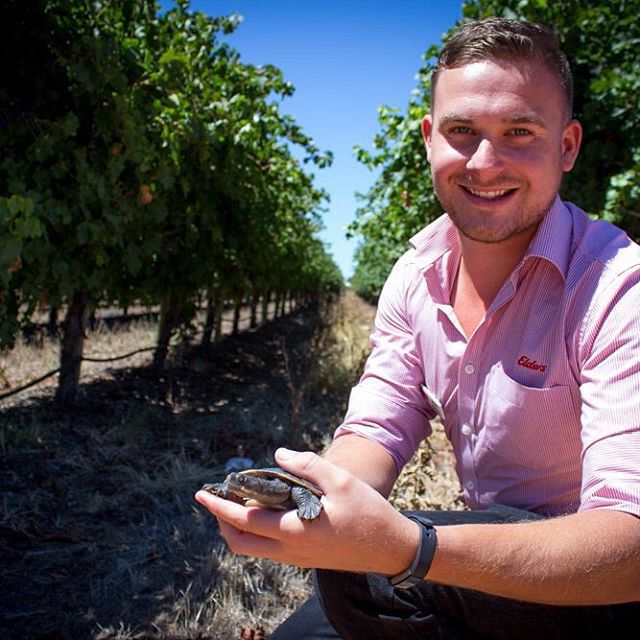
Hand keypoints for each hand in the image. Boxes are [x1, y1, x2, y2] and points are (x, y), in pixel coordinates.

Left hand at [195, 448, 419, 574]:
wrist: (391, 547)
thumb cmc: (368, 512)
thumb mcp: (340, 480)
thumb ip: (307, 465)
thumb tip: (278, 455)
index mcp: (294, 531)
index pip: (244, 521)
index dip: (220, 507)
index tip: (202, 494)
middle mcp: (291, 550)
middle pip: (240, 544)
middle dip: (223, 521)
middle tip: (219, 498)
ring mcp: (298, 558)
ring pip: (254, 549)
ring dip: (240, 527)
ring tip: (241, 499)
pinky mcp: (307, 558)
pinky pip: (270, 548)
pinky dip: (259, 531)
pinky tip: (268, 509)